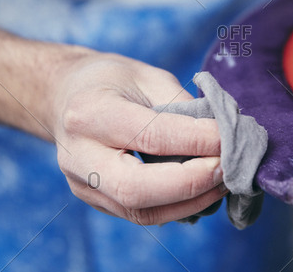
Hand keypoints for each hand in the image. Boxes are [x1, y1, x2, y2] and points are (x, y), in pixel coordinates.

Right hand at [49, 51, 225, 224]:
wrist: (63, 96)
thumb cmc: (110, 80)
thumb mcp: (146, 76)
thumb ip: (180, 107)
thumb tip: (222, 136)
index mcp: (89, 113)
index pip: (150, 136)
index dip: (196, 140)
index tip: (229, 137)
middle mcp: (78, 155)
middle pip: (136, 189)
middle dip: (191, 182)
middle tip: (227, 167)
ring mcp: (82, 184)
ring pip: (140, 211)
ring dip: (191, 202)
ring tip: (223, 182)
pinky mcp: (94, 200)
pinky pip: (140, 214)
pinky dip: (177, 207)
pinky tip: (202, 191)